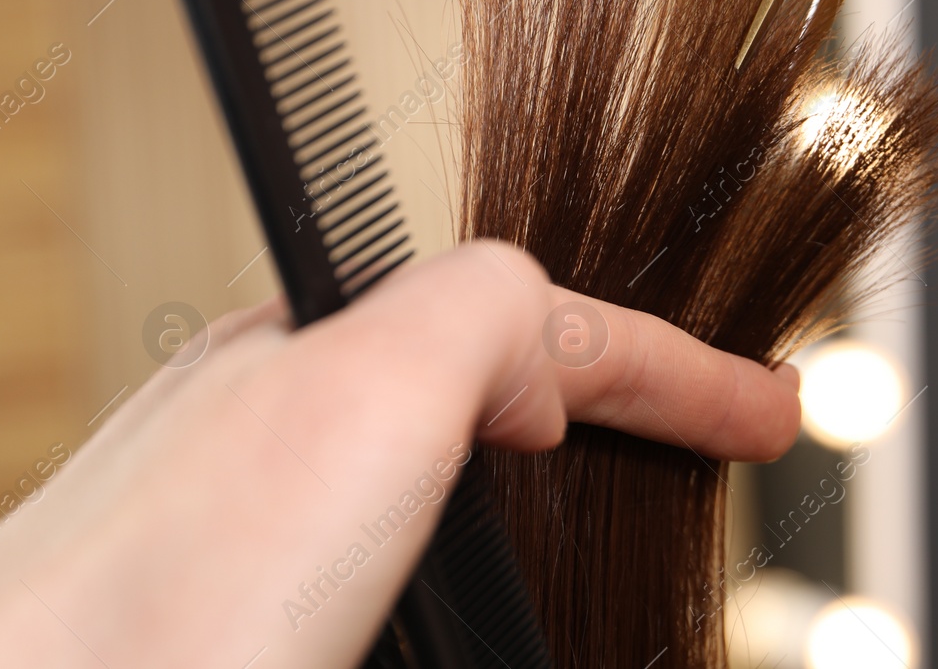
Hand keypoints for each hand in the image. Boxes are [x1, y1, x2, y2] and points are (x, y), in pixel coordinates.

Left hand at [0, 240, 800, 668]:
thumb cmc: (162, 610)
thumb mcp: (368, 396)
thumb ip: (485, 315)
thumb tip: (549, 354)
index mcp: (322, 358)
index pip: (553, 330)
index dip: (688, 370)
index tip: (775, 414)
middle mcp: (290, 439)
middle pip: (506, 396)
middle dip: (624, 413)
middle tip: (712, 442)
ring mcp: (275, 542)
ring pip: (461, 500)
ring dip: (562, 509)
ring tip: (633, 510)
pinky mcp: (272, 623)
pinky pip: (409, 579)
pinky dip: (493, 585)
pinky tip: (493, 607)